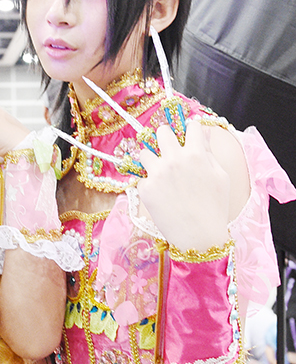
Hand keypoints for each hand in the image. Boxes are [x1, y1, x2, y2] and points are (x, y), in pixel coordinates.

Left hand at [137, 121, 230, 251]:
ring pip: (144, 152)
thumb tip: (203, 135)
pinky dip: (148, 185)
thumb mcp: (221, 177)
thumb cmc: (215, 208)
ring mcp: (157, 174)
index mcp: (196, 154)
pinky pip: (141, 179)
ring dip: (151, 159)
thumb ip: (209, 153)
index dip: (191, 129)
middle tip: (168, 149)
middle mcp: (174, 159)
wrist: (199, 237)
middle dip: (165, 137)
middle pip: (162, 131)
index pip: (191, 126)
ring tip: (159, 172)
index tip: (188, 135)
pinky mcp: (146, 189)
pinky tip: (159, 195)